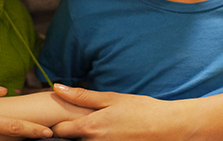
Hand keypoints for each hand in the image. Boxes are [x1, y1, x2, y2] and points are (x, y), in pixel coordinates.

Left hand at [50, 84, 189, 140]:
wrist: (166, 127)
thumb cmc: (140, 109)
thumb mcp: (110, 98)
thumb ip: (81, 96)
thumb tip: (56, 87)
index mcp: (90, 127)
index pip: (58, 130)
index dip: (55, 123)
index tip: (57, 114)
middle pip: (68, 140)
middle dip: (66, 130)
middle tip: (71, 119)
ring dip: (82, 135)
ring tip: (94, 124)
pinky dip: (96, 139)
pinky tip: (105, 131)